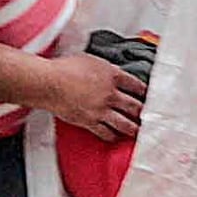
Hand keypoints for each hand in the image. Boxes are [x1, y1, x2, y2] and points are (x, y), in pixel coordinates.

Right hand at [30, 52, 146, 141]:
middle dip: (143, 112)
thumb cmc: (64, 68)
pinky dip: (113, 136)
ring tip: (137, 131)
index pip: (137, 85)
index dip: (145, 91)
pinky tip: (115, 136)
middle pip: (135, 107)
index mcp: (112, 75)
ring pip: (125, 124)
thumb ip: (105, 68)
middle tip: (147, 116)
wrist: (49, 83)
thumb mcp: (90, 60)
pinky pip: (106, 133)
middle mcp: (110, 94)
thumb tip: (112, 71)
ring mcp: (101, 110)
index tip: (148, 96)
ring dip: (133, 128)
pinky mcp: (90, 122)